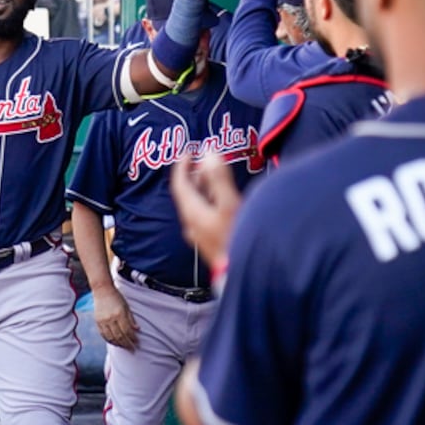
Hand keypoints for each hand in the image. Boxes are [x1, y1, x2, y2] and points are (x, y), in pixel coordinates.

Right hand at [92, 287, 138, 350]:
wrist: (102, 289)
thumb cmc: (116, 296)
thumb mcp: (126, 306)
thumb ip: (131, 318)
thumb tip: (137, 329)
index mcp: (119, 314)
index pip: (127, 331)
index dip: (132, 338)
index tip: (137, 343)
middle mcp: (111, 319)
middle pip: (119, 336)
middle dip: (127, 344)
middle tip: (132, 349)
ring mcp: (103, 321)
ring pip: (111, 337)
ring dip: (118, 344)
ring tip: (124, 347)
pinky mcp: (97, 321)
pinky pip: (103, 335)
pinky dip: (109, 340)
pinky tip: (114, 343)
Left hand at [170, 152, 242, 270]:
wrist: (244, 273)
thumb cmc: (236, 239)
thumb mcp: (229, 204)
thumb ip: (218, 178)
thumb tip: (208, 153)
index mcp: (192, 213)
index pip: (180, 184)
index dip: (182, 166)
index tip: (188, 151)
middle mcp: (193, 224)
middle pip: (188, 194)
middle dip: (195, 175)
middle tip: (203, 160)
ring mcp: (202, 234)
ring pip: (199, 205)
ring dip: (204, 187)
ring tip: (214, 174)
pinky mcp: (212, 241)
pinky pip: (207, 214)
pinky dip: (212, 200)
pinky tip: (223, 198)